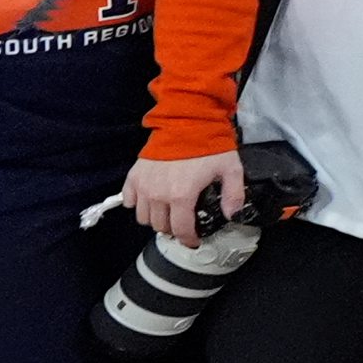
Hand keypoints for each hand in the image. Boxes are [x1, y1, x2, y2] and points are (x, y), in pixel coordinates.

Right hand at [124, 148, 246, 243]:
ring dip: (155, 219)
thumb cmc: (209, 145)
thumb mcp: (231, 169)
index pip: (181, 229)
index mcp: (181, 196)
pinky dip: (138, 205)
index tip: (194, 241)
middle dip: (173, 229)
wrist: (186, 121)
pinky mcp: (134, 176)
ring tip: (167, 213)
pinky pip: (129, 200)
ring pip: (143, 217)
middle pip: (161, 226)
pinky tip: (150, 200)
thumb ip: (233, 195)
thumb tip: (232, 216)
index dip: (189, 240)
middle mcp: (158, 195)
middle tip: (183, 224)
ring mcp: (143, 186)